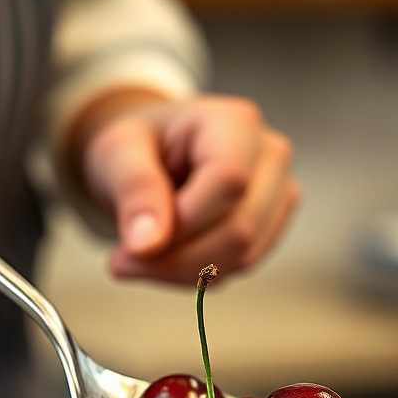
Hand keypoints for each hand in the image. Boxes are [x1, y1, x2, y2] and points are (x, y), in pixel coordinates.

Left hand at [70, 91, 298, 284]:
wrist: (154, 156)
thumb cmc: (140, 146)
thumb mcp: (117, 151)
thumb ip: (134, 190)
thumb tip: (147, 244)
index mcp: (236, 122)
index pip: (228, 182)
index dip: (182, 223)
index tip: (134, 244)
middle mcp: (270, 156)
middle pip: (239, 229)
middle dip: (176, 257)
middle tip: (125, 260)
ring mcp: (279, 194)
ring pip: (242, 257)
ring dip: (183, 271)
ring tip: (141, 258)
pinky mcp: (271, 228)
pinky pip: (239, 269)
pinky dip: (196, 275)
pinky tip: (167, 258)